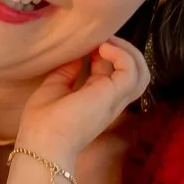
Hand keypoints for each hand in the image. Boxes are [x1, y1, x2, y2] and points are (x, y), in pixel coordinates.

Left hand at [14, 38, 149, 161]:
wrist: (43, 144)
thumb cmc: (42, 124)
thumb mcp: (54, 89)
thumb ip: (67, 72)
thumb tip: (78, 54)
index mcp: (96, 100)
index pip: (113, 73)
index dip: (105, 54)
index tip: (88, 44)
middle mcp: (110, 101)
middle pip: (134, 72)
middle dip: (122, 50)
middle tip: (101, 39)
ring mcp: (114, 99)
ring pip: (141, 72)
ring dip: (128, 51)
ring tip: (106, 43)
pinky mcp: (113, 95)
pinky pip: (131, 71)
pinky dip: (122, 55)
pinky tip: (102, 49)